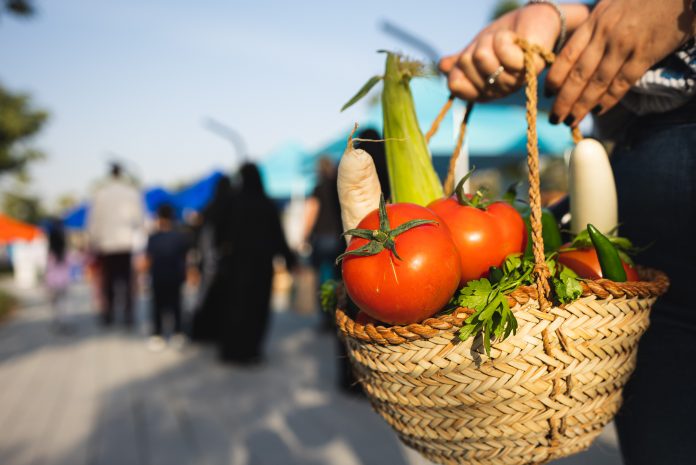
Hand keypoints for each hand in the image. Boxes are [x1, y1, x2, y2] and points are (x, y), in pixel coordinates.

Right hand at [440, 4, 588, 100]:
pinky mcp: (529, 67)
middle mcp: (497, 90)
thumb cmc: (504, 38)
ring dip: (490, 41)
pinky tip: (514, 39)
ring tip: (504, 41)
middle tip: (492, 45)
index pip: (456, 85)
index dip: (458, 67)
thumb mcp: (476, 49)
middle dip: (476, 47)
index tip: (469, 58)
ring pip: (483, 57)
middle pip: (467, 64)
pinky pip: (502, 50)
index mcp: (482, 90)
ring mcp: (513, 81)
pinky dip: (504, 38)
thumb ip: (459, 62)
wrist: (533, 22)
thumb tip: (443, 67)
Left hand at [546, 0, 695, 125]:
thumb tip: (576, 56)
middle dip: (564, 100)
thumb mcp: (611, 7)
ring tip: (572, 121)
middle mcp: (605, 34)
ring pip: (598, 82)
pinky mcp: (646, 53)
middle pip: (578, 74)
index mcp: (594, 22)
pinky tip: (598, 111)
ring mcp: (625, 45)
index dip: (554, 78)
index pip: (567, 55)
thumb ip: (594, 29)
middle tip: (555, 118)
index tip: (547, 95)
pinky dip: (609, 99)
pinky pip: (623, 82)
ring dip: (582, 106)